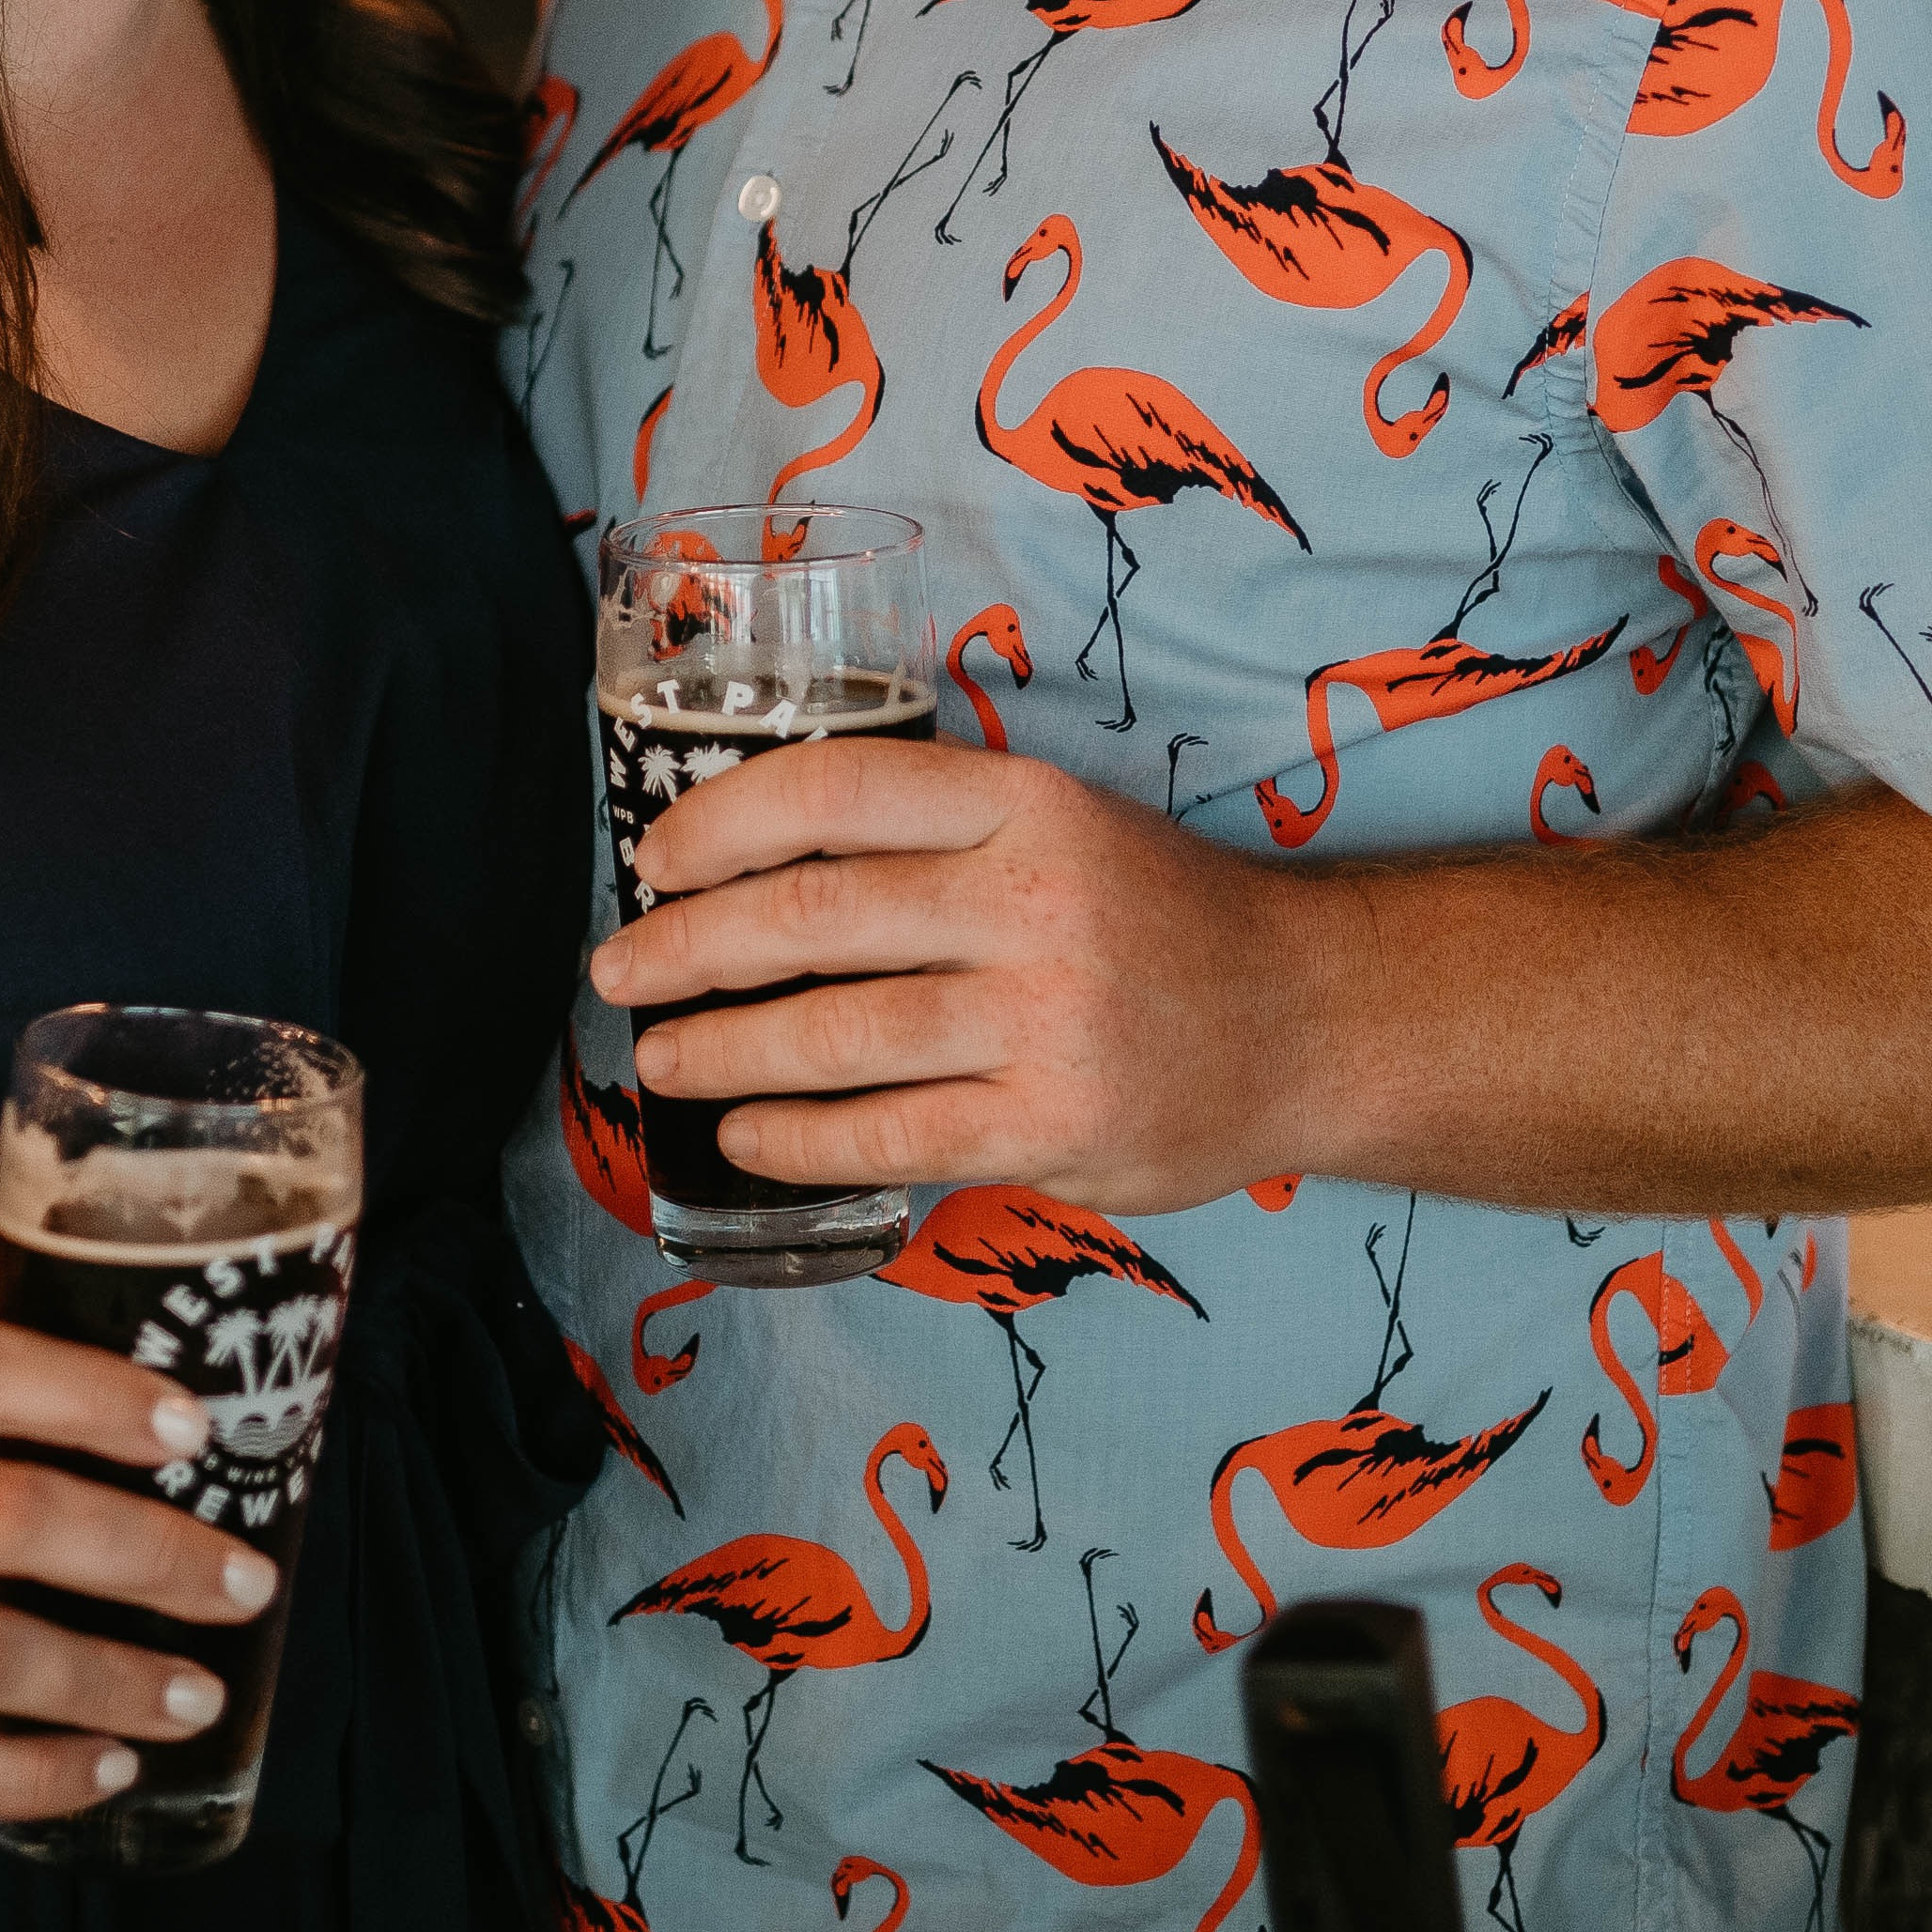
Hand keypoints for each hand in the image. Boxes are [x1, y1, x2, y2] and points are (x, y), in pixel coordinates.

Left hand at [591, 737, 1339, 1214]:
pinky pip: (890, 1136)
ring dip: (724, 1052)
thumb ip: (938, 836)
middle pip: (813, 916)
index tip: (654, 858)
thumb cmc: (1160, 920)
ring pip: (837, 1035)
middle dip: (690, 948)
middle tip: (620, 972)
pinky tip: (748, 1137)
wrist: (1310, 1022)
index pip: (835, 791)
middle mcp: (1035, 901)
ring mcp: (1047, 1020)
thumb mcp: (1064, 825)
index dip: (721, 821)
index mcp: (1027, 803)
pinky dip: (799, 1140)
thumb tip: (754, 871)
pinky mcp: (1054, 1127)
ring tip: (663, 1060)